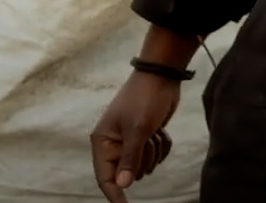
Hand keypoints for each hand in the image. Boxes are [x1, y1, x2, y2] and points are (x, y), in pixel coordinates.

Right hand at [90, 72, 180, 200]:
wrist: (163, 75)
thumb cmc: (145, 98)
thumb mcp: (138, 129)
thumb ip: (130, 158)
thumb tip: (123, 185)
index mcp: (103, 142)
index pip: (105, 178)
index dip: (115, 194)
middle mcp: (115, 144)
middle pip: (129, 173)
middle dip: (143, 159)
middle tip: (146, 139)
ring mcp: (132, 140)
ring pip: (146, 164)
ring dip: (154, 151)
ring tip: (154, 131)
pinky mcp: (147, 136)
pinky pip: (157, 154)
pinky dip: (163, 145)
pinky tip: (161, 131)